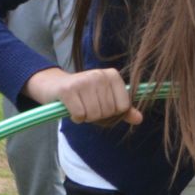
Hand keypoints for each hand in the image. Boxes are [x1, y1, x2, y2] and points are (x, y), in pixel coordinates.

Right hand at [25, 66, 143, 126]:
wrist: (54, 86)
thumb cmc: (84, 95)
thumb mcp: (106, 99)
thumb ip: (124, 109)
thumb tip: (139, 119)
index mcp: (112, 75)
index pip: (123, 107)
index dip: (112, 113)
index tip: (102, 106)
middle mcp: (99, 75)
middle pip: (108, 112)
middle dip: (97, 116)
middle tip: (87, 106)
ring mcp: (83, 81)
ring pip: (94, 114)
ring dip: (86, 117)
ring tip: (80, 106)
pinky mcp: (68, 90)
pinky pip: (80, 115)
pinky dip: (76, 118)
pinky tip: (71, 109)